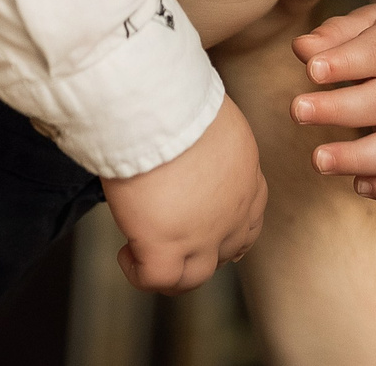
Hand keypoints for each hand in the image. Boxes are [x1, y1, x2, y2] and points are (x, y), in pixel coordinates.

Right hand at [100, 94, 267, 291]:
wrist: (156, 106)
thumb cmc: (176, 97)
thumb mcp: (209, 115)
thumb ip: (207, 136)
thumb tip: (185, 131)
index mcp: (246, 176)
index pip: (250, 216)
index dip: (228, 227)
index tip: (205, 222)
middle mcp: (232, 211)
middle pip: (229, 250)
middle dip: (203, 251)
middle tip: (176, 241)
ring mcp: (202, 235)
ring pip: (194, 277)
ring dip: (173, 272)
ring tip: (146, 256)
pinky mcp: (165, 246)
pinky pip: (156, 279)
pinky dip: (138, 271)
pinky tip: (126, 253)